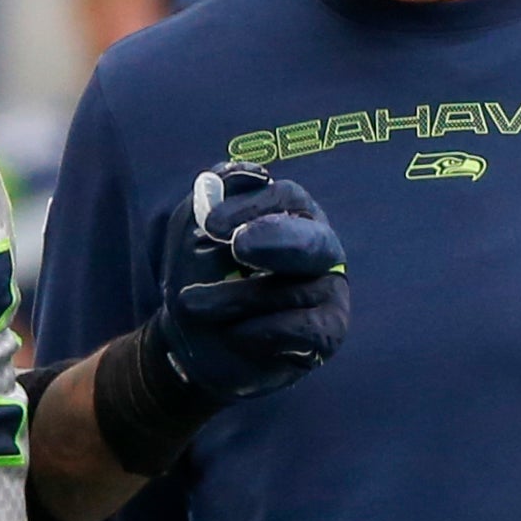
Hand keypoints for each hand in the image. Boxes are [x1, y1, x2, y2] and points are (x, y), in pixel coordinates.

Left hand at [152, 165, 348, 400]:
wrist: (192, 345)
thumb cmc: (200, 280)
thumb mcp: (192, 236)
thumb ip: (213, 200)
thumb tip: (250, 175)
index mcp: (290, 214)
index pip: (286, 197)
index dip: (252, 206)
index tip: (212, 224)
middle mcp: (318, 248)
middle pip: (313, 240)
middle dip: (275, 241)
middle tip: (238, 247)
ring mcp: (329, 290)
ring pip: (296, 290)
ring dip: (236, 298)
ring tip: (192, 305)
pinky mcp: (329, 331)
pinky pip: (307, 329)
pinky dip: (264, 331)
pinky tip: (234, 333)